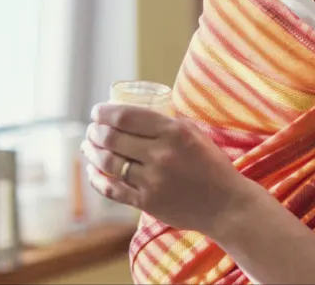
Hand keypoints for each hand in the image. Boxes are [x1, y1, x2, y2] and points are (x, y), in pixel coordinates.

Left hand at [81, 103, 257, 236]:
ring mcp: (152, 181)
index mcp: (173, 132)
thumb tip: (136, 114)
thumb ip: (167, 123)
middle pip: (112, 138)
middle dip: (95, 131)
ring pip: (109, 163)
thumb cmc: (212, 165)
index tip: (97, 111)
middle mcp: (160, 155)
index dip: (104, 113)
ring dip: (93, 152)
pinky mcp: (147, 203)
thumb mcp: (194, 134)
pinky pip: (112, 189)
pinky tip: (92, 172)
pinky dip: (98, 179)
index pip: (126, 117)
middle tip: (92, 128)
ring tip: (88, 145)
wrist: (226, 205)